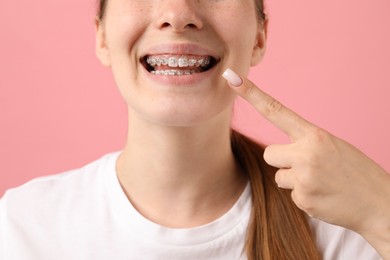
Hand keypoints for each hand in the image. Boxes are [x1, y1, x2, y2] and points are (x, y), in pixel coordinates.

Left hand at [223, 68, 389, 256]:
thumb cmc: (354, 172)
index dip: (252, 94)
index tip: (231, 78)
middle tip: (309, 167)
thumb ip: (304, 143)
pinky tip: (323, 196)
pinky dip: (303, 196)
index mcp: (315, 135)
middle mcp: (306, 153)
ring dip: (293, 180)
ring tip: (319, 182)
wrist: (379, 204)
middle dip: (282, 160)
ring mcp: (303, 178)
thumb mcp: (332, 146)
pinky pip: (290, 194)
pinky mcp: (303, 200)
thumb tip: (277, 153)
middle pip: (269, 153)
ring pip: (278, 176)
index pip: (276, 110)